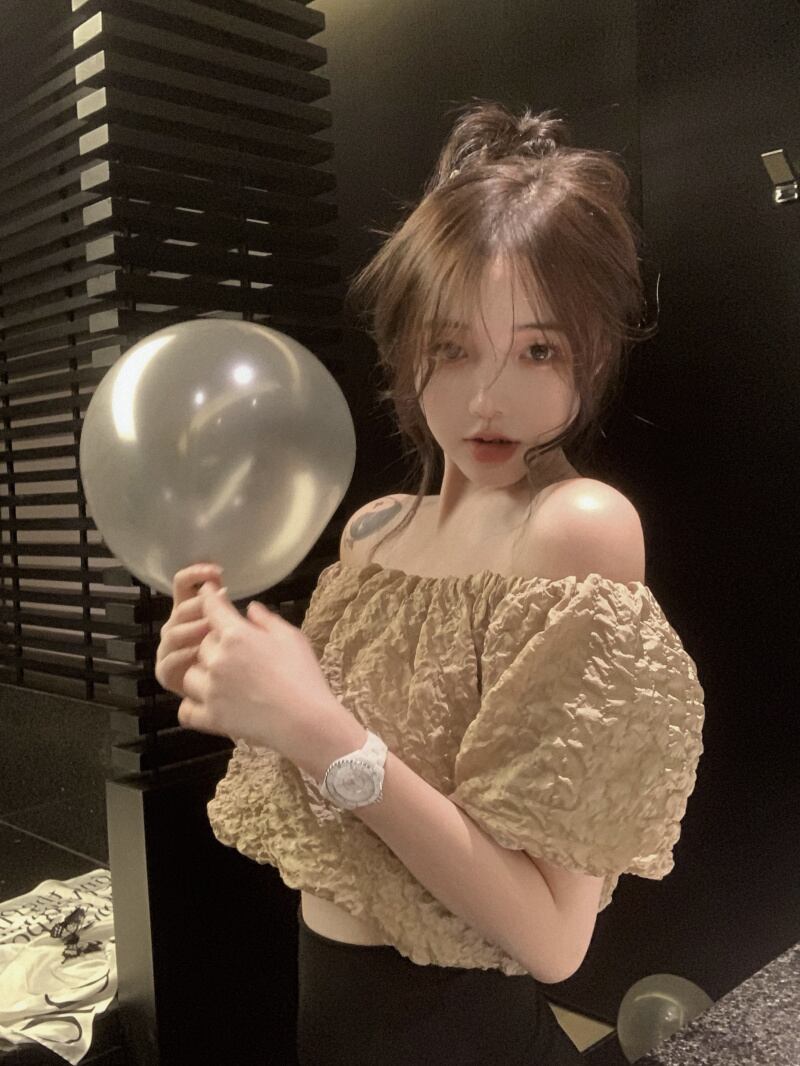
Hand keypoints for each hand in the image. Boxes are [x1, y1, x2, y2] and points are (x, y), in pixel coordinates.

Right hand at [155, 564, 223, 696]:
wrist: (223, 694)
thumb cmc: (230, 658)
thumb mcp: (233, 628)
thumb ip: (226, 607)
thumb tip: (225, 588)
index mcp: (188, 611)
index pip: (182, 584)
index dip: (195, 574)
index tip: (217, 570)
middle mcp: (174, 627)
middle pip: (180, 609)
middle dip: (201, 605)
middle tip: (222, 606)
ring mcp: (167, 650)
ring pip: (173, 633)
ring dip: (193, 629)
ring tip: (213, 628)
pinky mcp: (166, 673)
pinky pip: (169, 661)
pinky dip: (184, 656)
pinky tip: (199, 654)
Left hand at [178, 585, 345, 762]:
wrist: (305, 720)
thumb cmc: (303, 675)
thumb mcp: (292, 637)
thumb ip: (267, 619)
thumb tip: (250, 608)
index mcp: (236, 635)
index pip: (212, 608)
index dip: (208, 598)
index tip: (206, 593)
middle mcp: (217, 659)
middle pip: (202, 643)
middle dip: (214, 644)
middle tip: (235, 653)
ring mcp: (211, 690)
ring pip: (189, 675)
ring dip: (201, 674)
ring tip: (220, 680)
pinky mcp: (211, 717)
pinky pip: (186, 710)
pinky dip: (193, 706)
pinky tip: (207, 704)